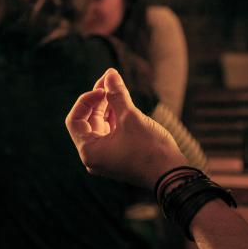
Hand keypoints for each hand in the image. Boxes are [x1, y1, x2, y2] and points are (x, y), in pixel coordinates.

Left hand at [66, 68, 187, 187]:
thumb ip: (117, 95)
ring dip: (108, 106)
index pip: (75, 120)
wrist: (172, 175)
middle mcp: (94, 157)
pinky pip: (111, 132)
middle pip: (88, 121)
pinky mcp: (120, 155)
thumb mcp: (131, 118)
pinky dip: (115, 117)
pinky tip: (123, 101)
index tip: (103, 89)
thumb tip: (110, 74)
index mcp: (89, 152)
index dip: (85, 100)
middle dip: (98, 99)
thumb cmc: (150, 150)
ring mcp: (107, 157)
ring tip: (117, 85)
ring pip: (101, 125)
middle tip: (110, 78)